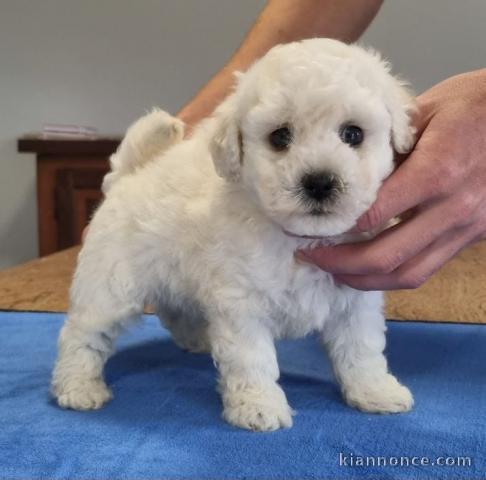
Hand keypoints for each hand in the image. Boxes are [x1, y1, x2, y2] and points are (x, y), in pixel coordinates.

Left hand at [296, 69, 485, 289]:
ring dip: (365, 280)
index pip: (373, 215)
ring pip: (409, 274)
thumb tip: (351, 176)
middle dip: (340, 265)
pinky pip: (427, 268)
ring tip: (335, 273)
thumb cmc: (476, 105)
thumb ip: (388, 147)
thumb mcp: (427, 112)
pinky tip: (370, 268)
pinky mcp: (472, 237)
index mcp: (436, 172)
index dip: (335, 229)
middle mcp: (452, 209)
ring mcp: (466, 228)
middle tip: (310, 258)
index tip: (309, 229)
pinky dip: (393, 274)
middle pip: (387, 256)